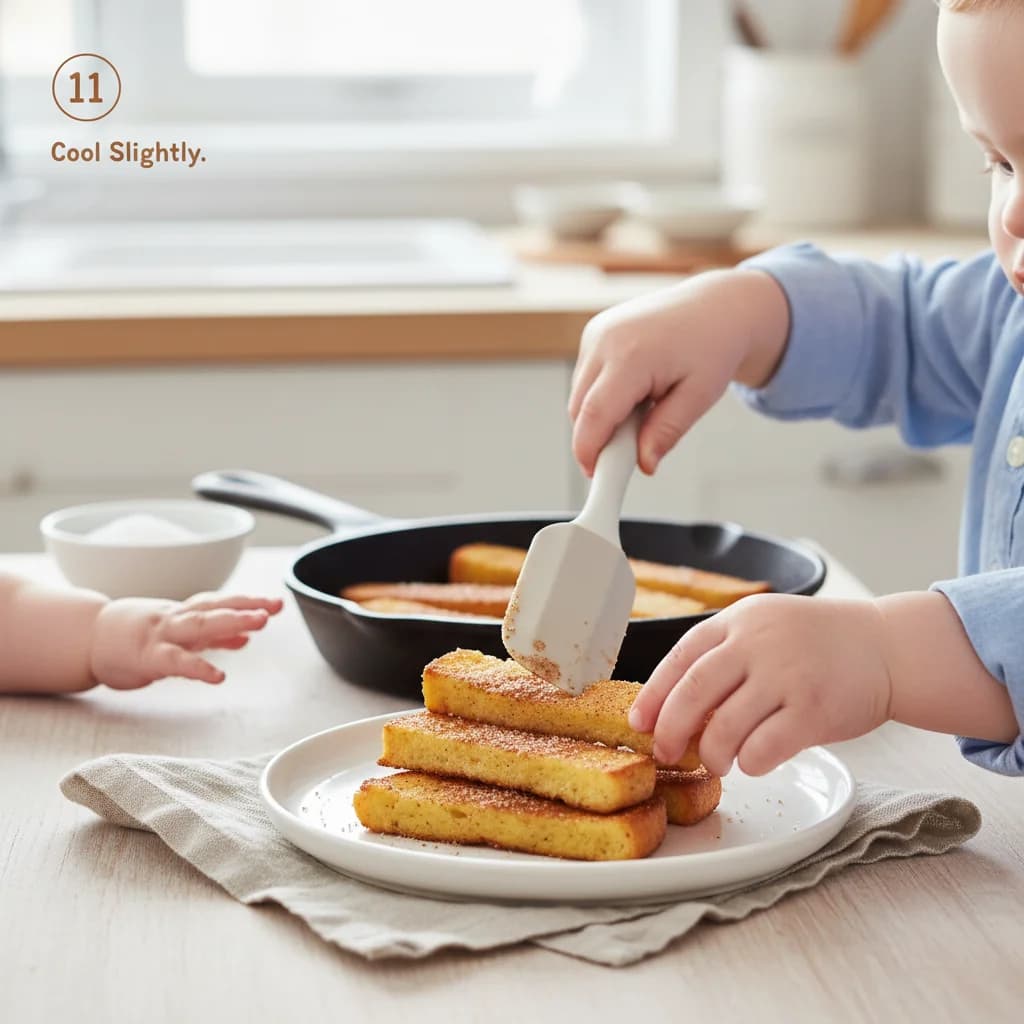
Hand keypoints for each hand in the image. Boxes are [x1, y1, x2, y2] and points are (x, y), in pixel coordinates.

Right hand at [89, 592, 283, 689]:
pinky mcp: (147, 657)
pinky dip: (198, 667)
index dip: (250, 601)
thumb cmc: (138, 635)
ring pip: (199, 624)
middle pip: (216, 607)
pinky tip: (219, 677)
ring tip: (259, 622)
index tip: (278, 602)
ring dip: (231, 621)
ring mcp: (162, 634)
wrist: (89, 637)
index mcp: (187, 613)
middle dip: (247, 605)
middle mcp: (178, 618)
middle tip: (276, 606)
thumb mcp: (180, 634)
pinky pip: (176, 661)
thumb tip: (247, 638)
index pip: (223, 602)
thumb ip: (214, 637)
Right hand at [568, 269, 788, 476]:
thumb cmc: (713, 345)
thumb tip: (644, 464)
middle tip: (631, 449)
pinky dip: (601, 396)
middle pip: (580, 409)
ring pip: (579, 396)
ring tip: (643, 412)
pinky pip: (585, 379)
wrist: (718, 306)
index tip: (595, 474)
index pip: (594, 414)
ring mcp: (596, 333)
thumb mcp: (699, 396)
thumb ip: (667, 432)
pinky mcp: (594, 332)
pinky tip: (633, 393)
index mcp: (632, 355)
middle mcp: (606, 339)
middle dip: (597, 437)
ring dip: (600, 416)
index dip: (589, 451)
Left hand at [628, 595, 892, 776]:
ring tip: (716, 763)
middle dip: (671, 730)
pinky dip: (749, 763)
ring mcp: (786, 675)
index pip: (679, 657)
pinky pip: (762, 748)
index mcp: (739, 621)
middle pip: (693, 693)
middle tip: (667, 753)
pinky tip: (752, 762)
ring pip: (724, 728)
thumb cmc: (820, 644)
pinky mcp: (813, 710)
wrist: (887, 647)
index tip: (640, 722)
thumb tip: (676, 706)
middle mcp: (757, 643)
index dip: (653, 694)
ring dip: (712, 754)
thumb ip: (727, 654)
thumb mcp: (767, 628)